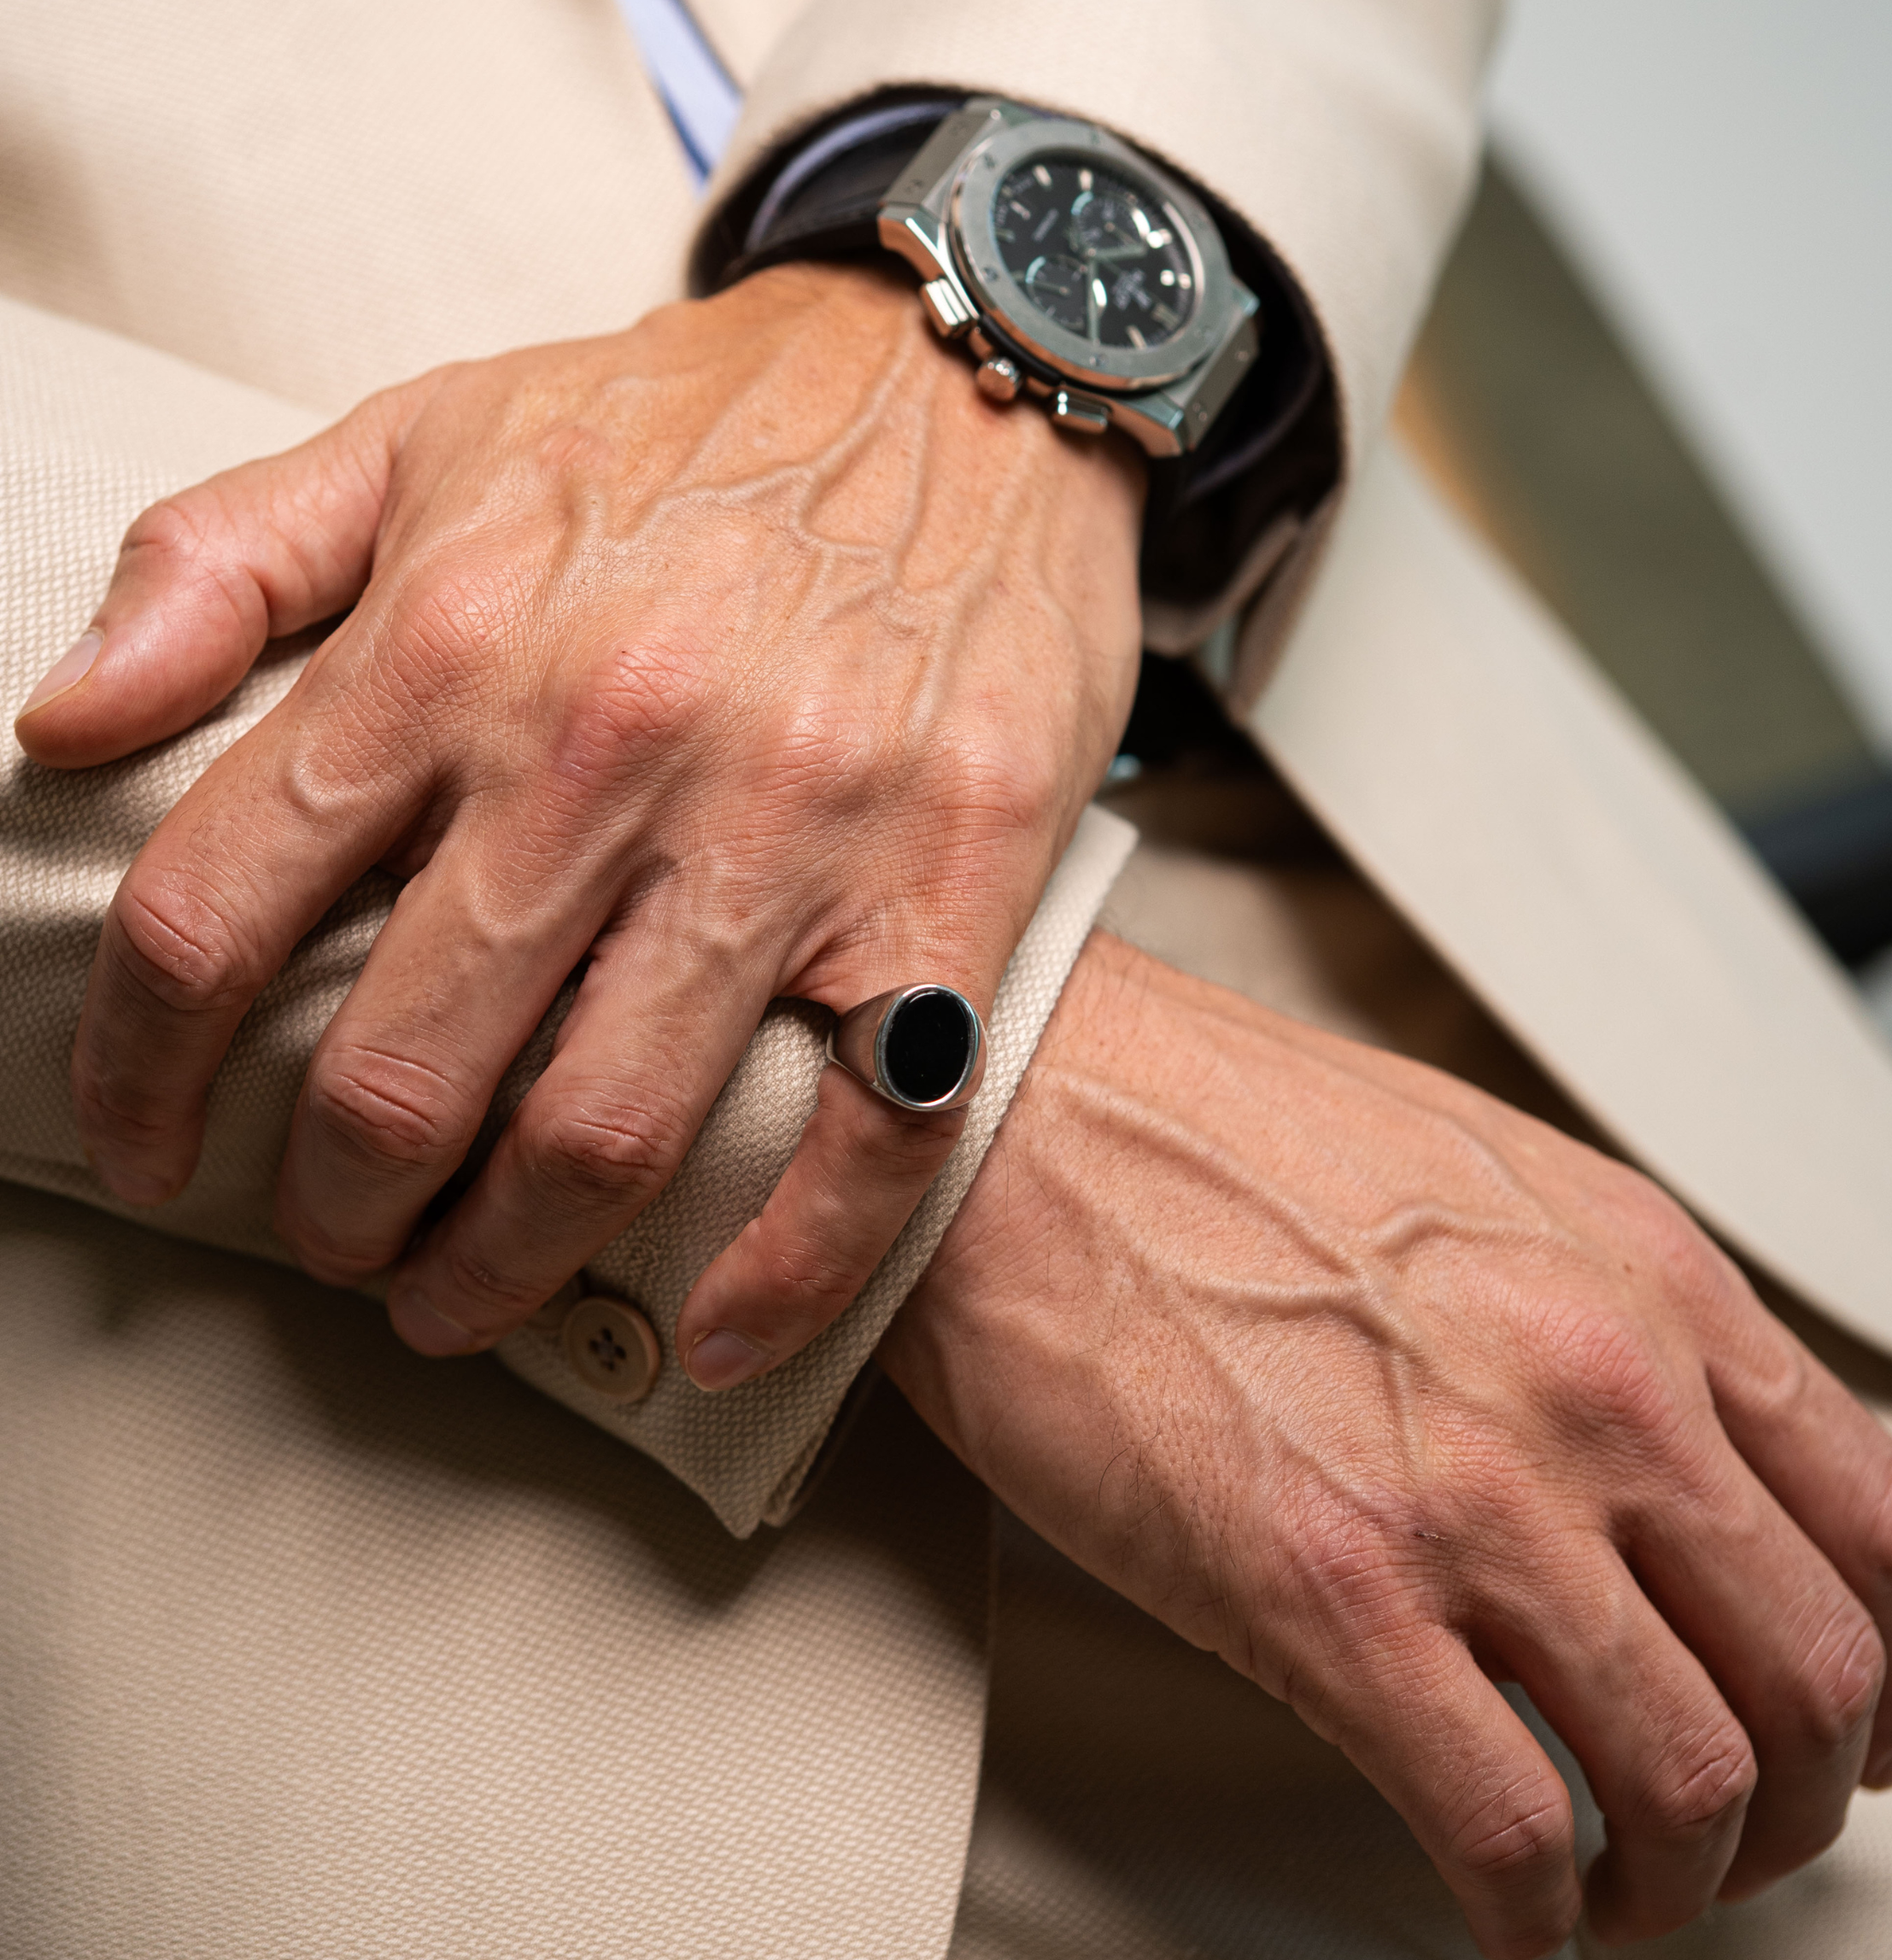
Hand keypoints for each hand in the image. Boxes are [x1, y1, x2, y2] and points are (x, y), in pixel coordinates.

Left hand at [16, 264, 1144, 1383]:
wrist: (967, 379)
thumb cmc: (692, 431)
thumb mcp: (426, 433)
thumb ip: (222, 561)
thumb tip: (61, 718)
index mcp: (457, 636)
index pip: (220, 909)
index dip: (148, 1070)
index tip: (151, 1147)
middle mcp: (610, 746)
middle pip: (405, 1068)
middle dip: (338, 1206)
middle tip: (338, 1240)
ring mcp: (790, 831)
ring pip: (606, 1134)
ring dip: (505, 1266)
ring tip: (467, 1296)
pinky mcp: (947, 888)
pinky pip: (865, 1138)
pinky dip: (787, 1270)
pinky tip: (720, 1326)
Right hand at [882, 933, 1891, 1957]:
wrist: (1007, 1112)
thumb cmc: (1192, 1129)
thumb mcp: (1464, 1168)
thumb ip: (1588, 1303)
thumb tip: (1647, 1451)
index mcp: (1635, 1273)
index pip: (1869, 1520)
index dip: (1883, 1664)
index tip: (1840, 1720)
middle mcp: (1591, 1384)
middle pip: (1814, 1675)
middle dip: (1797, 1801)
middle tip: (1733, 1835)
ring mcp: (1469, 1494)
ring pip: (1691, 1781)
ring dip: (1673, 1880)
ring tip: (1612, 1889)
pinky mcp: (1325, 1594)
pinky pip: (1504, 1830)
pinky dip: (1530, 1916)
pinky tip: (1496, 1908)